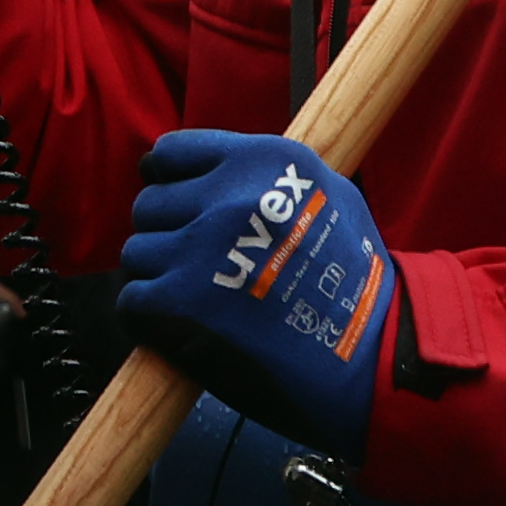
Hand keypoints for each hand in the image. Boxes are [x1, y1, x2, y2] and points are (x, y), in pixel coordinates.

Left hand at [114, 128, 399, 459]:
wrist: (373, 352)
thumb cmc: (355, 278)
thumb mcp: (327, 192)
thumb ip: (265, 174)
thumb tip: (208, 169)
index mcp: (259, 161)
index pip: (171, 153)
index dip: (167, 180)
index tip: (172, 200)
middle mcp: (223, 197)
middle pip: (150, 205)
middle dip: (167, 234)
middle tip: (197, 263)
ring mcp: (198, 250)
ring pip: (137, 253)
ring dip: (158, 277)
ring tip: (197, 298)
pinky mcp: (180, 303)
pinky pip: (132, 300)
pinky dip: (148, 317)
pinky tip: (181, 326)